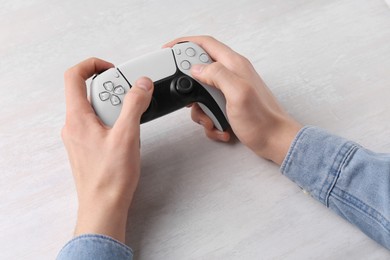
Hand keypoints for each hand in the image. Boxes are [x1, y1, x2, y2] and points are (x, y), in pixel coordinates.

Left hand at [62, 58, 153, 241]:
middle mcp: (74, 125)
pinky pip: (99, 124)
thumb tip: (141, 84)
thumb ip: (134, 105)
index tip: (112, 70)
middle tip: (130, 100)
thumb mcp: (127, 135)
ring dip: (116, 108)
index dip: (92, 65)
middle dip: (113, 91)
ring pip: (96, 109)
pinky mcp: (87, 146)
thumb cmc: (110, 177)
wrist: (104, 205)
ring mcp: (79, 137)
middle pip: (89, 92)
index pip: (74, 76)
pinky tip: (127, 135)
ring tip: (131, 122)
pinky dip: (114, 122)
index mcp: (77, 117)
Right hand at [164, 36, 301, 164]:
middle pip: (200, 71)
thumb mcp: (238, 92)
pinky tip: (221, 127)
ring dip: (201, 111)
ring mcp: (230, 91)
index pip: (205, 44)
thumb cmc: (262, 119)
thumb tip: (196, 68)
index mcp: (234, 65)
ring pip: (202, 94)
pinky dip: (211, 121)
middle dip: (191, 89)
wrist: (274, 141)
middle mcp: (232, 75)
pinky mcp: (229, 105)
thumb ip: (217, 74)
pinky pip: (210, 109)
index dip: (185, 43)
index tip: (168, 50)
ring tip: (213, 120)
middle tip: (192, 101)